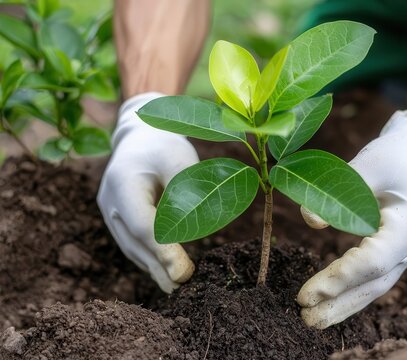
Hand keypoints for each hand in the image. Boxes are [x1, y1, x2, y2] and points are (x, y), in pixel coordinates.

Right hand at [98, 93, 198, 292]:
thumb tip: (192, 233)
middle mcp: (109, 200)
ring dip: (152, 266)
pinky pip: (131, 241)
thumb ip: (186, 191)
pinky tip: (162, 269)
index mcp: (122, 182)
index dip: (163, 251)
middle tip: (182, 284)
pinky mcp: (116, 217)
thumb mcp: (180, 158)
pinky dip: (147, 256)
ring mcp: (109, 210)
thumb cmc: (164, 146)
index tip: (182, 271)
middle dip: (158, 265)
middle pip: (134, 241)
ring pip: (131, 245)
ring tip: (174, 284)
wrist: (141, 136)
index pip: (143, 225)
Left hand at [297, 109, 406, 327]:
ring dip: (346, 302)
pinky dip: (353, 288)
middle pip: (375, 283)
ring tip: (314, 318)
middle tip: (306, 319)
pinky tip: (332, 298)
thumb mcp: (368, 163)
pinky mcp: (399, 248)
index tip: (306, 294)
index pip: (373, 261)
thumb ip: (338, 192)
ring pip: (376, 284)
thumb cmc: (399, 153)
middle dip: (340, 303)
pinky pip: (375, 274)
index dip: (339, 279)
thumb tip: (309, 221)